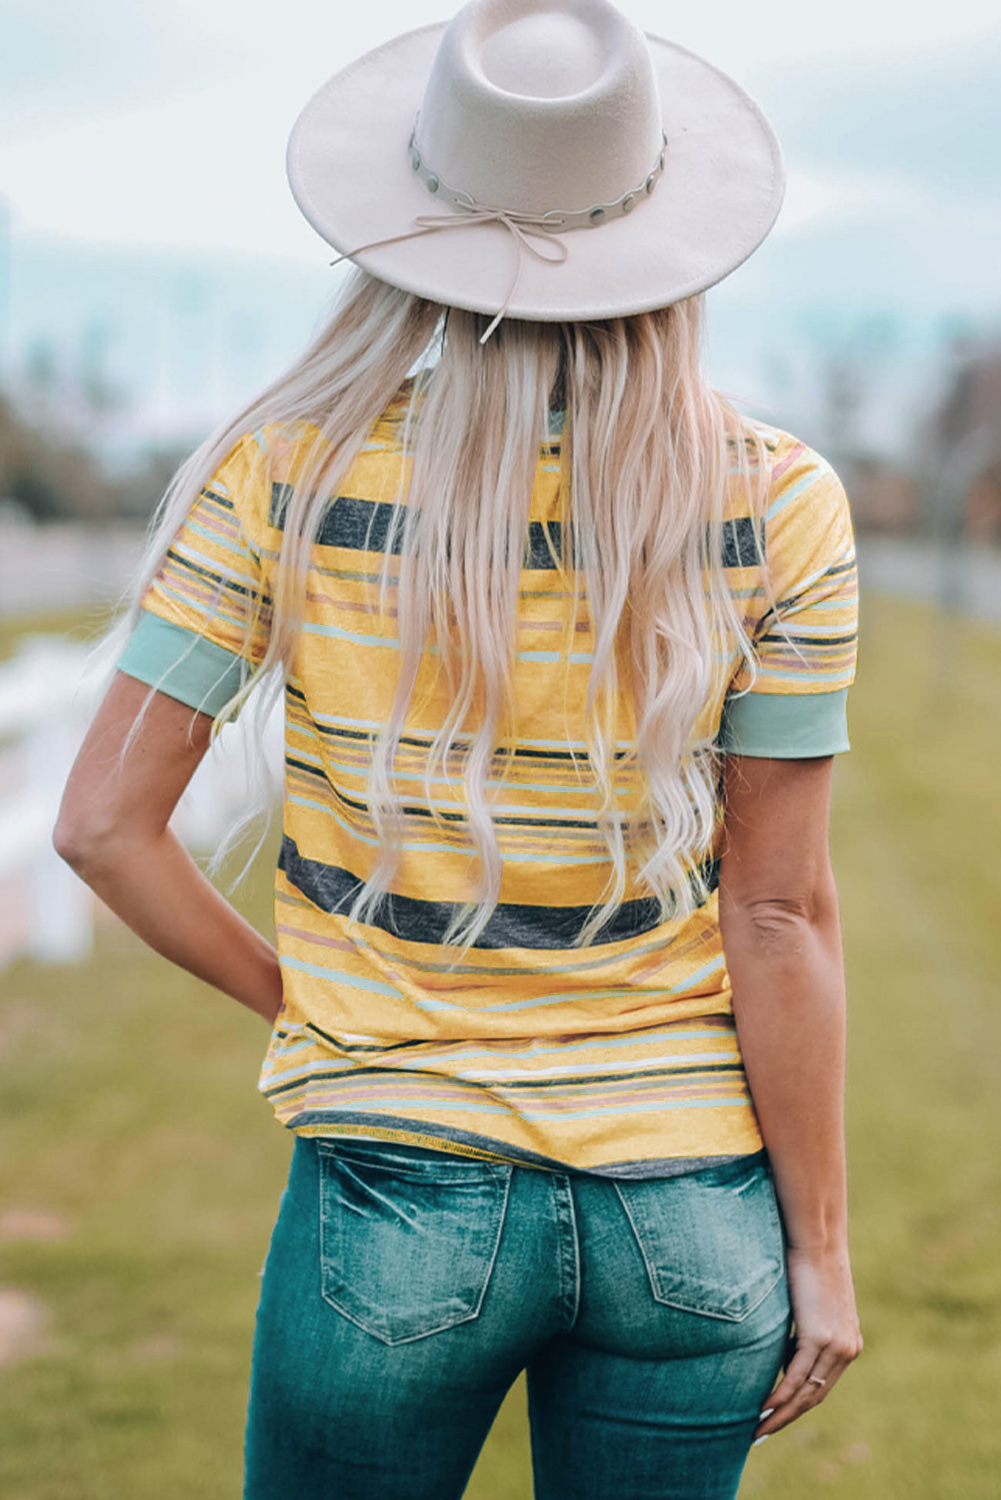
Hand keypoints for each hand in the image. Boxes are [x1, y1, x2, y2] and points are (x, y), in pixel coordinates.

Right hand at [754, 1245, 862, 1440]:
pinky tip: (764, 1407)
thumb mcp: (811, 1307)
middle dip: (788, 1419)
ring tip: (759, 1429)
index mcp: (849, 1345)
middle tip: (763, 1434)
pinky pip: (796, 1376)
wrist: (818, 1241)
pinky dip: (779, 1395)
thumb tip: (783, 1357)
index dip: (799, 1407)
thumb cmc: (809, 1266)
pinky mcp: (818, 1337)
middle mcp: (847, 1350)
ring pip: (806, 1393)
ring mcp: (835, 1346)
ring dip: (781, 1415)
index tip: (777, 1419)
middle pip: (815, 1397)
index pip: (822, 1387)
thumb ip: (803, 1334)